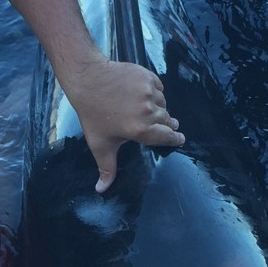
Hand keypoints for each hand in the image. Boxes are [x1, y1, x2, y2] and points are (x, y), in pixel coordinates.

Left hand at [62, 54, 184, 190]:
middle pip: (168, 120)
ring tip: (145, 108)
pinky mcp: (148, 76)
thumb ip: (107, 168)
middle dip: (165, 123)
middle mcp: (149, 111)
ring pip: (163, 103)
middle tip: (161, 124)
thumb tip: (101, 190)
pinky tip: (142, 94)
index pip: (168, 136)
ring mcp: (150, 92)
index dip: (175, 138)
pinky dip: (153, 91)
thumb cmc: (93, 114)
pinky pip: (158, 87)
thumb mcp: (100, 144)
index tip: (179, 138)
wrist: (88, 79)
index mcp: (142, 130)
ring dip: (158, 107)